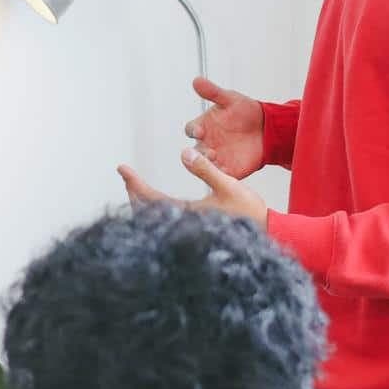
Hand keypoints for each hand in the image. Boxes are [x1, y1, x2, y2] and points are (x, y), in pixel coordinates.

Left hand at [118, 147, 268, 225]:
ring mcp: (187, 231)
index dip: (133, 183)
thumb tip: (184, 153)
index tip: (122, 168)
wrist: (267, 235)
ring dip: (142, 202)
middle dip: (133, 192)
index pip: (150, 198)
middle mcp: (182, 226)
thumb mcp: (228, 184)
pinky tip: (158, 202)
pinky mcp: (194, 233)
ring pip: (154, 220)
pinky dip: (155, 211)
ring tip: (136, 187)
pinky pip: (165, 223)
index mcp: (186, 214)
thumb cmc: (249, 212)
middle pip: (145, 211)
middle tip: (126, 175)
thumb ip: (206, 168)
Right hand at [182, 77, 264, 178]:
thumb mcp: (230, 99)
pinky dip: (221, 175)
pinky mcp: (228, 169)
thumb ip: (213, 92)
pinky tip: (225, 174)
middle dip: (198, 152)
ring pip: (205, 164)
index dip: (194, 130)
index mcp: (203, 126)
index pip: (191, 129)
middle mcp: (206, 142)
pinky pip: (221, 175)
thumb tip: (196, 80)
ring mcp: (216, 157)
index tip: (199, 131)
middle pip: (195, 150)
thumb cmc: (245, 111)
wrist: (266, 127)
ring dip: (207, 164)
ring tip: (216, 161)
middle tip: (208, 151)